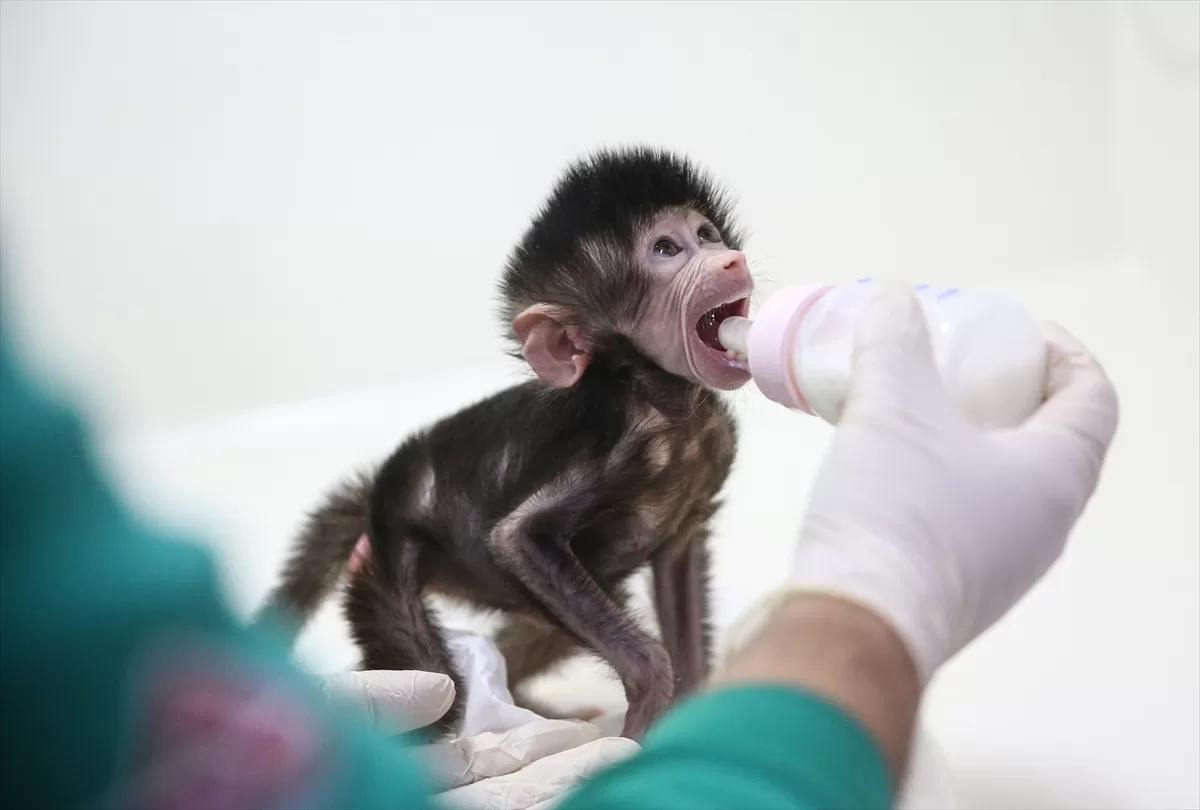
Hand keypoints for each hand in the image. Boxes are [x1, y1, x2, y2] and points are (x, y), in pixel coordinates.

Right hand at [779, 279, 1118, 680]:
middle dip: (1011, 391)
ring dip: (975, 438)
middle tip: (959, 363)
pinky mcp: (962, 589)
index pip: (1094, 397)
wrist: (855, 625)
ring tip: (917, 410)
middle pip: (1053, 439)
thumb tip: (896, 295)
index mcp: (1056, 475)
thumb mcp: (892, 407)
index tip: (1013, 329)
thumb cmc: (895, 509)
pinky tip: (890, 467)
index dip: (1063, 351)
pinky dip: (947, 478)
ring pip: (1009, 482)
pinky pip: (972, 516)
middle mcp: (1047, 524)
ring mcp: (1007, 565)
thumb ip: (895, 341)